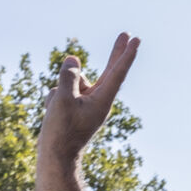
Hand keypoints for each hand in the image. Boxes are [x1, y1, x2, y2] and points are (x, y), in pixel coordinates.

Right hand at [39, 33, 139, 165]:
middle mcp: (99, 100)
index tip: (136, 40)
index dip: (126, 55)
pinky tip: (54, 115)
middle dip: (116, 52)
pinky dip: (54, 99)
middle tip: (128, 35)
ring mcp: (87, 103)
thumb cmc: (62, 130)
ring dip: (60, 91)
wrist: (56, 155)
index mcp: (103, 100)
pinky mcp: (75, 106)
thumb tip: (74, 59)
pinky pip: (61, 91)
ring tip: (59, 113)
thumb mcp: (62, 100)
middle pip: (109, 71)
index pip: (117, 73)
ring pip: (72, 82)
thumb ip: (69, 77)